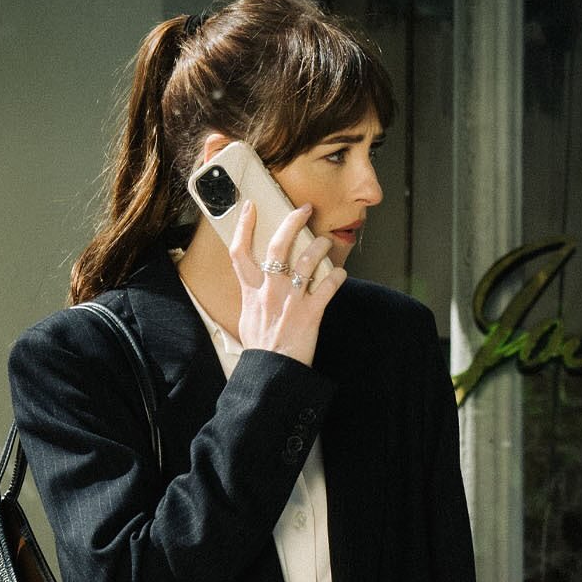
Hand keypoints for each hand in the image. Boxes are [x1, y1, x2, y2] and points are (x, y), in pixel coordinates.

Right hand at [229, 201, 345, 366]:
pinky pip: (327, 287)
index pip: (239, 252)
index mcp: (251, 292)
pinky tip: (342, 274)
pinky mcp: (310, 313)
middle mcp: (269, 292)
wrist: (273, 374)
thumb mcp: (248, 319)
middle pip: (277, 247)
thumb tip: (255, 285)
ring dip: (319, 246)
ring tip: (326, 241)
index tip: (250, 207)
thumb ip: (252, 298)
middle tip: (304, 208)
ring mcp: (290, 301)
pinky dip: (338, 277)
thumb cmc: (261, 349)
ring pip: (306, 261)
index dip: (243, 226)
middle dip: (292, 222)